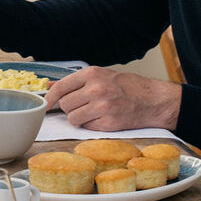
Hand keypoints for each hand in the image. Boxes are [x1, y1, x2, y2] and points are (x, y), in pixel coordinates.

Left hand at [45, 66, 181, 131]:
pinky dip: (91, 125)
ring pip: (72, 118)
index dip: (50, 97)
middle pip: (65, 105)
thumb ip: (75, 82)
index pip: (60, 87)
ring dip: (79, 118)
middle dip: (70, 108)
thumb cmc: (127, 87)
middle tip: (83, 106)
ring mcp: (103, 106)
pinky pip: (86, 127)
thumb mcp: (102, 75)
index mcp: (92, 74)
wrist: (154, 100)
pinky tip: (103, 117)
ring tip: (92, 112)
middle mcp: (96, 89)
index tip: (47, 103)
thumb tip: (49, 86)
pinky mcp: (109, 123)